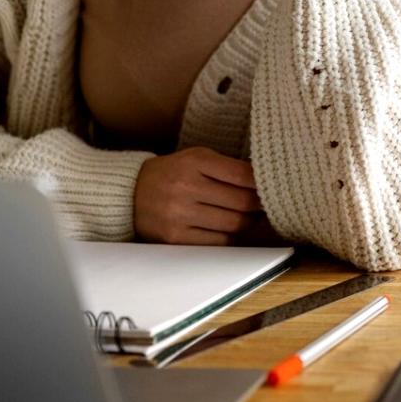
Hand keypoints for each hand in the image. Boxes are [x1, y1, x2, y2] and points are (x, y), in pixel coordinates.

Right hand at [133, 147, 265, 244]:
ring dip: (248, 223)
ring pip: (233, 225)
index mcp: (194, 162)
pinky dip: (230, 237)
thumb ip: (228, 168)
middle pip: (242, 203)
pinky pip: (217, 243)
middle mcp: (186, 188)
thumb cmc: (172, 174)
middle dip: (259, 206)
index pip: (242, 175)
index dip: (263, 184)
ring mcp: (179, 215)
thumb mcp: (196, 158)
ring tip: (251, 217)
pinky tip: (231, 229)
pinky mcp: (174, 239)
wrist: (128, 194)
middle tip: (266, 205)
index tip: (272, 187)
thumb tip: (264, 184)